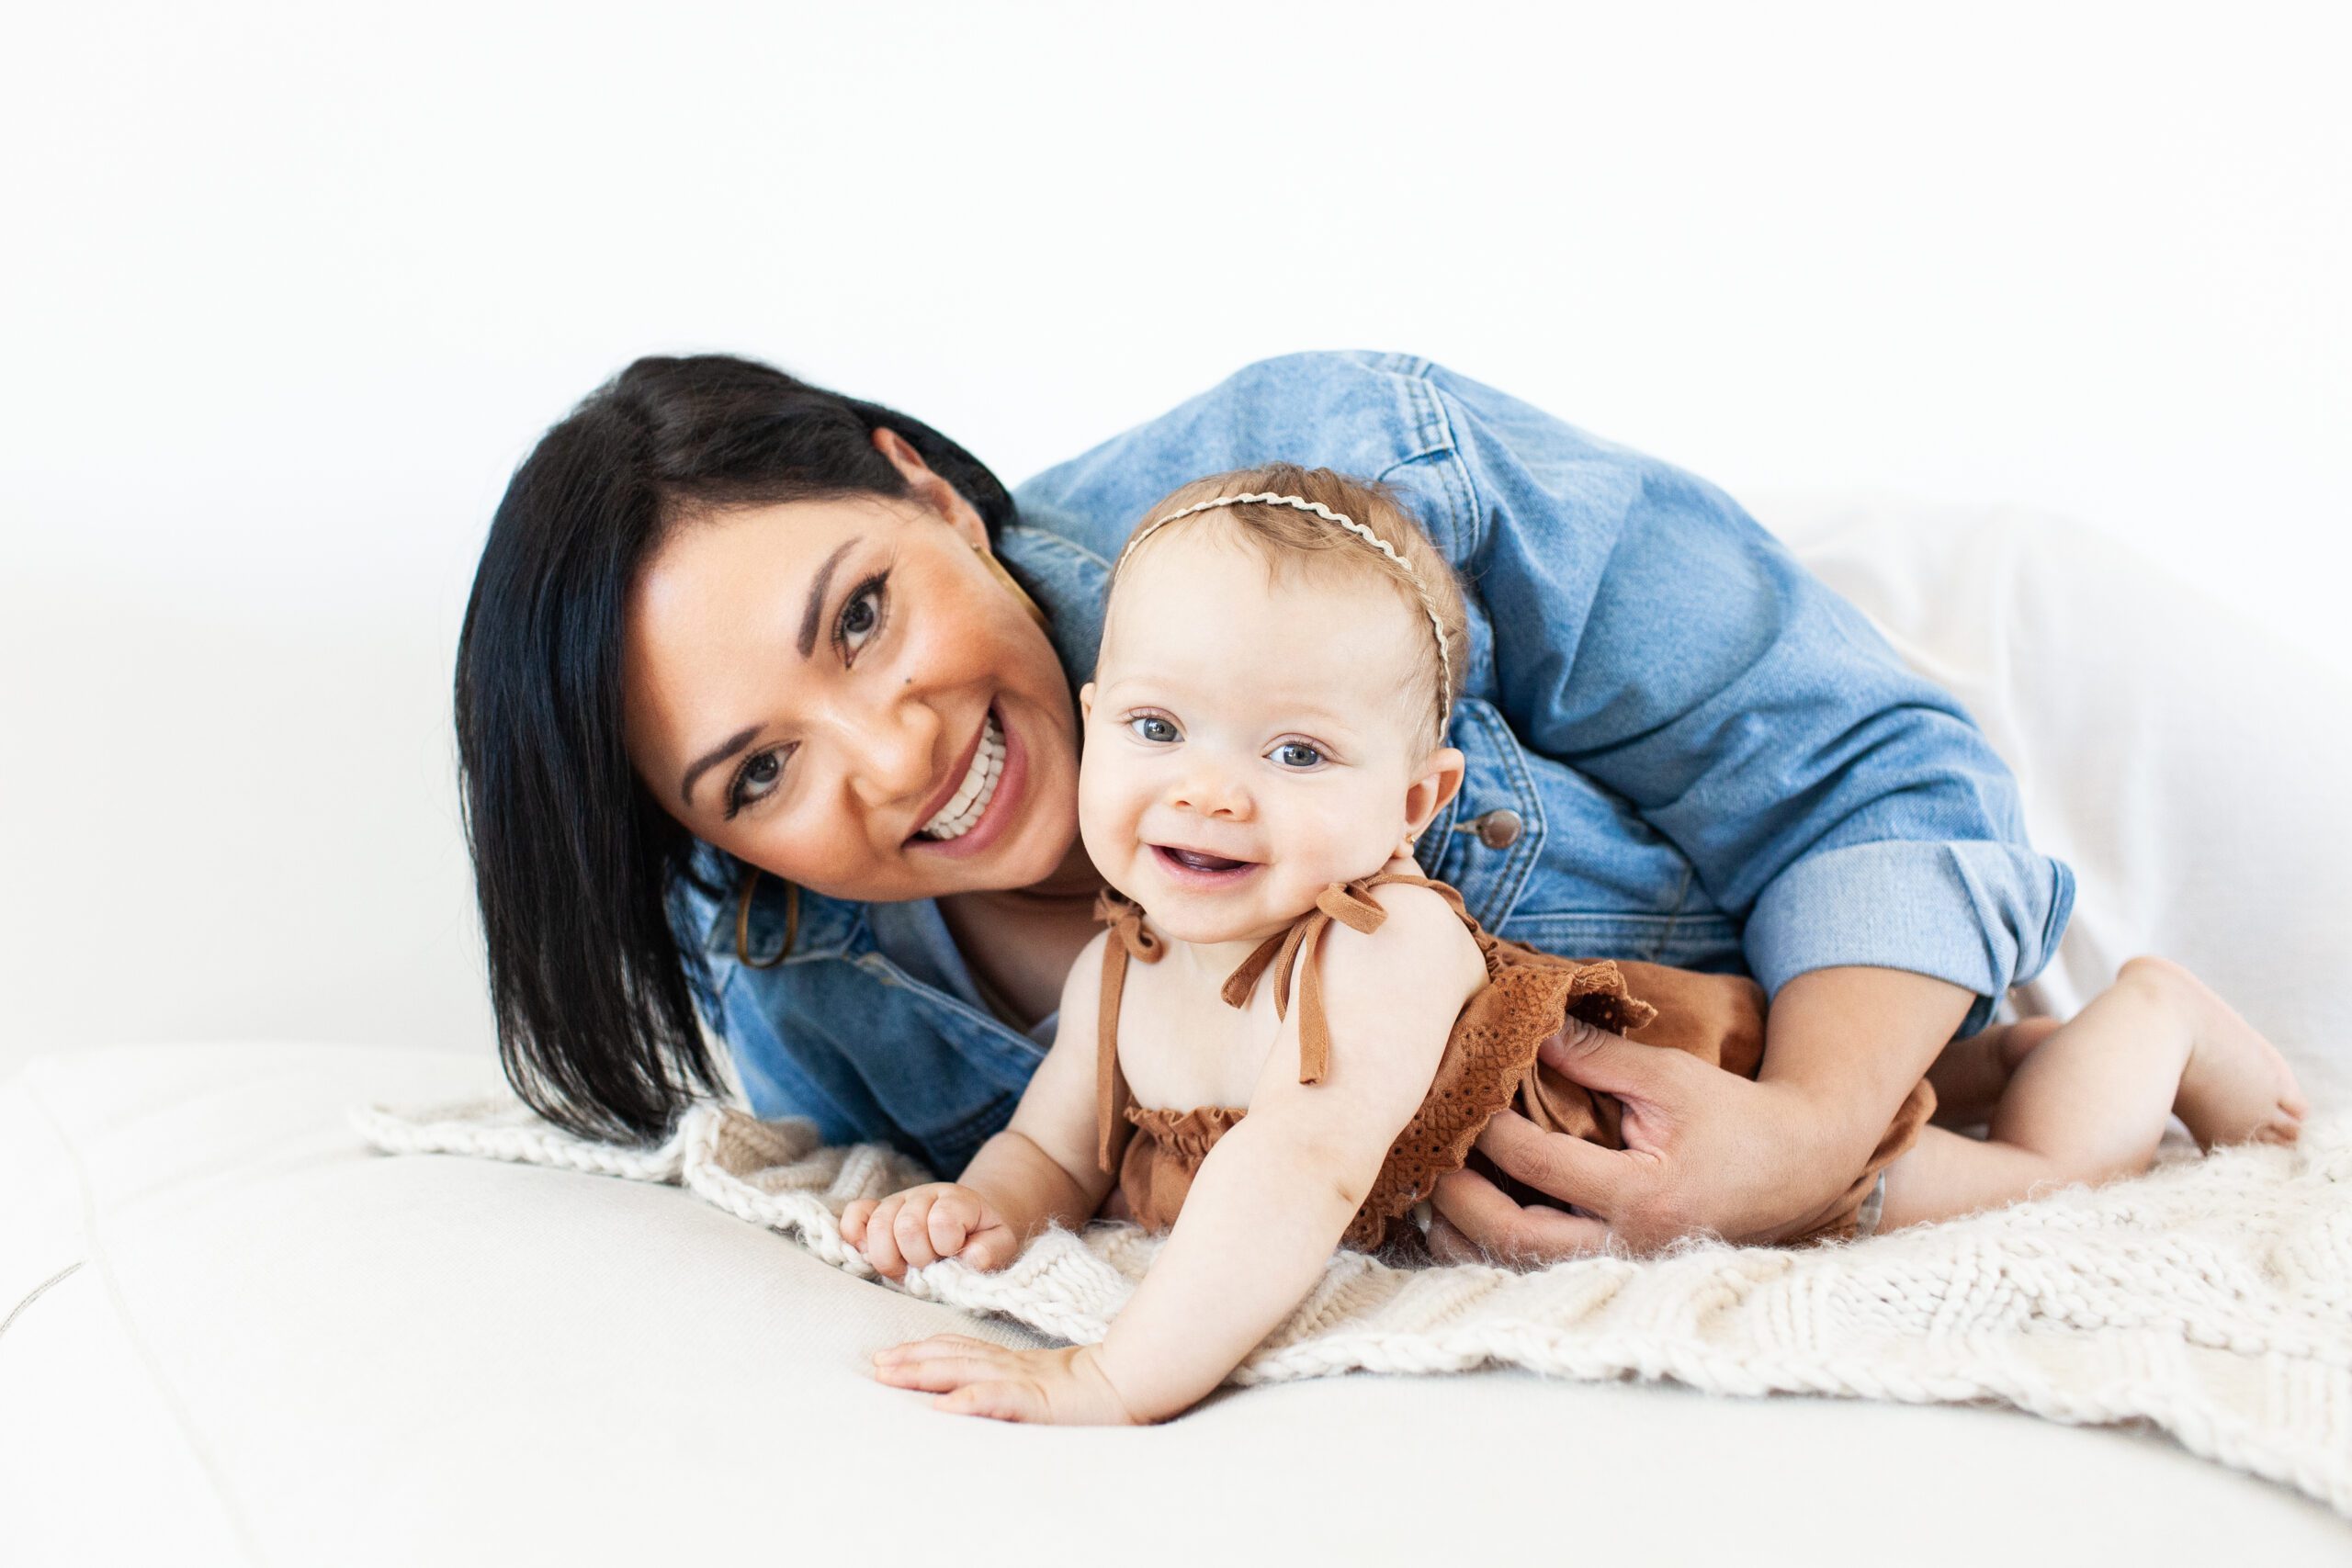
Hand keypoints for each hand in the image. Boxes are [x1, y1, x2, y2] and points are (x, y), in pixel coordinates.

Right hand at [840, 1183, 1022, 1279]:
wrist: (964, 1223)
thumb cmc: (980, 1238)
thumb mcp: (1000, 1244)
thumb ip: (991, 1251)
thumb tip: (970, 1257)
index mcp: (957, 1200)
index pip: (942, 1221)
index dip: (946, 1247)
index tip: (953, 1255)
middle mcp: (923, 1196)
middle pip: (906, 1227)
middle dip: (918, 1258)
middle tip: (928, 1267)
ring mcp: (896, 1201)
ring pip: (878, 1225)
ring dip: (889, 1257)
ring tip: (905, 1268)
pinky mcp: (874, 1211)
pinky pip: (854, 1215)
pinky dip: (855, 1236)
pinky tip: (869, 1253)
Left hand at [871, 1335, 1144, 1424]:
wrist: (1135, 1383)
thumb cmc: (1096, 1385)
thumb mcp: (1048, 1381)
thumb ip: (1018, 1380)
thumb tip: (977, 1388)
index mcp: (1015, 1364)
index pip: (962, 1350)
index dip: (924, 1350)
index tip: (890, 1355)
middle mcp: (1012, 1368)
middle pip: (954, 1358)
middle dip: (912, 1361)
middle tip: (876, 1365)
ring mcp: (1024, 1382)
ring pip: (965, 1372)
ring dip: (925, 1372)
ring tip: (891, 1376)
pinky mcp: (1037, 1401)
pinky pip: (999, 1400)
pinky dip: (969, 1402)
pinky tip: (945, 1408)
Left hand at [1425, 1016, 1836, 1264]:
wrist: (1792, 1173)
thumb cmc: (1732, 1119)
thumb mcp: (1669, 1077)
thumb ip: (1595, 1056)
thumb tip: (1524, 1028)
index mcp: (1643, 1198)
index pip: (1539, 1166)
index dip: (1489, 1128)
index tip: (1460, 1091)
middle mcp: (1625, 1247)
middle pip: (1512, 1239)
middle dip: (1456, 1195)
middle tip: (1424, 1149)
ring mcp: (1616, 1269)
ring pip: (1513, 1268)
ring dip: (1461, 1231)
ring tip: (1429, 1181)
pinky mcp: (1609, 1273)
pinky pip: (1530, 1271)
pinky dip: (1487, 1246)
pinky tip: (1460, 1210)